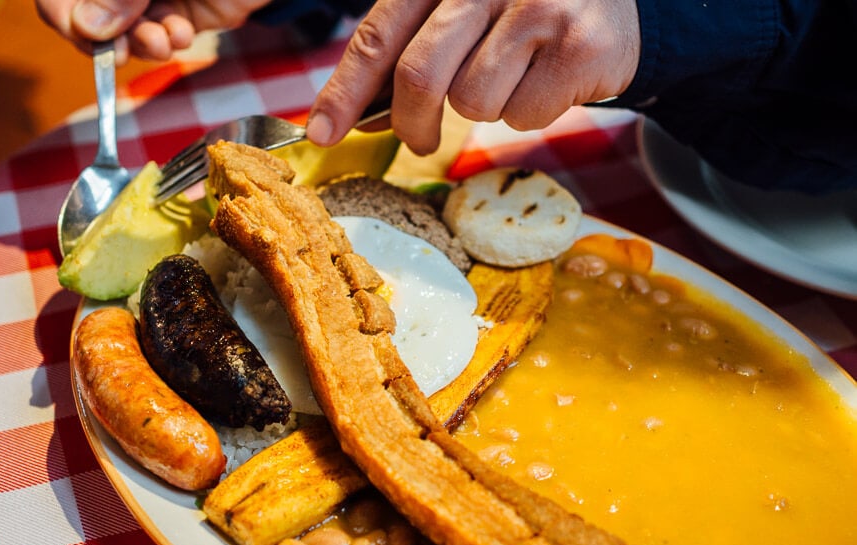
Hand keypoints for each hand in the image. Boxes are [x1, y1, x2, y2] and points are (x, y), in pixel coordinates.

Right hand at [35, 0, 272, 62]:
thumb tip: (87, 27)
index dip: (64, 13)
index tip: (86, 35)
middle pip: (87, 14)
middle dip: (107, 36)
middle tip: (122, 51)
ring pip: (123, 32)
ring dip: (140, 42)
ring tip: (164, 41)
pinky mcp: (180, 12)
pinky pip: (158, 37)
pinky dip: (167, 42)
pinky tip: (182, 33)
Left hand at [307, 0, 640, 154]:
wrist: (614, 3)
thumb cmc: (520, 12)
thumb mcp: (459, 14)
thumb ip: (409, 53)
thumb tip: (356, 117)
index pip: (379, 34)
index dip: (345, 90)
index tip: (321, 134)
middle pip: (421, 75)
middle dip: (411, 124)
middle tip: (418, 140)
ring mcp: (538, 7)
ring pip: (474, 101)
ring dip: (487, 107)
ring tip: (514, 76)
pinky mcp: (580, 45)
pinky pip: (524, 115)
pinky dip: (529, 112)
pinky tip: (548, 78)